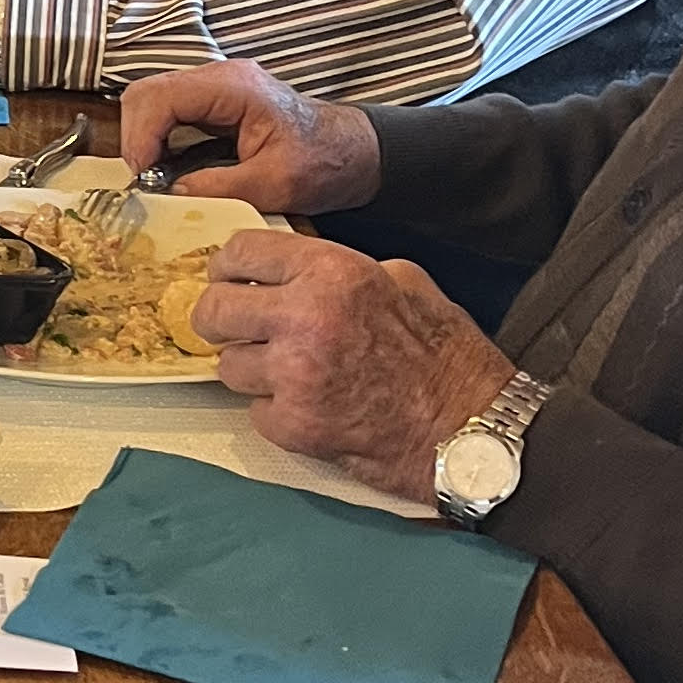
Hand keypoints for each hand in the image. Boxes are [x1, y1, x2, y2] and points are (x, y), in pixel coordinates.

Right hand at [114, 61, 381, 212]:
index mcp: (234, 88)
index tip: (142, 176)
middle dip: (135, 137)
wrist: (354, 153)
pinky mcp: (212, 104)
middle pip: (146, 93)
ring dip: (144, 139)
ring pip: (151, 101)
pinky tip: (168, 170)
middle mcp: (219, 78)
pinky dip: (158, 141)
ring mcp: (214, 88)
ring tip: (153, 178)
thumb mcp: (275, 185)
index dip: (141, 136)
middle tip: (143, 181)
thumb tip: (170, 194)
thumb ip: (220, 188)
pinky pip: (168, 113)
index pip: (161, 96)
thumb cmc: (325, 163)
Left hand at [188, 235, 516, 502]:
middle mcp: (305, 318)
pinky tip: (310, 406)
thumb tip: (296, 267)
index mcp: (333, 273)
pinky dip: (275, 411)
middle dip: (219, 319)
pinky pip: (254, 411)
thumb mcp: (403, 282)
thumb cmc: (445, 359)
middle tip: (233, 328)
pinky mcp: (293, 425)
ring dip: (250, 370)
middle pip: (214, 309)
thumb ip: (341, 270)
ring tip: (289, 373)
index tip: (229, 277)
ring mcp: (294, 376)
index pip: (242, 251)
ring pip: (227, 366)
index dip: (229, 266)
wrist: (468, 430)